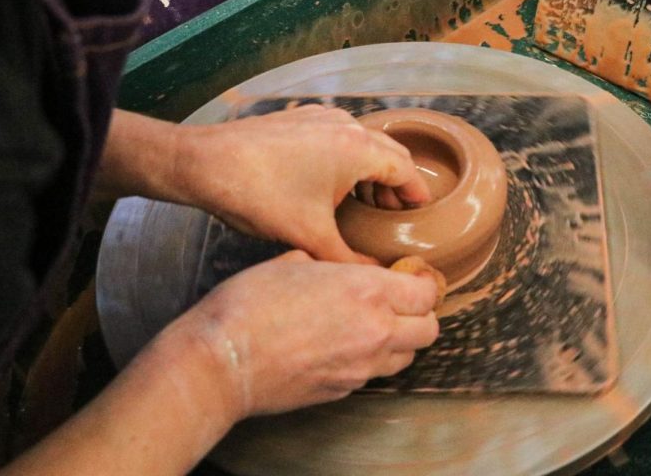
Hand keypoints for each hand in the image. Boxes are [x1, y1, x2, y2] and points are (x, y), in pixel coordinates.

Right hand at [173, 249, 438, 418]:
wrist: (221, 360)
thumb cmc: (250, 304)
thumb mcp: (294, 260)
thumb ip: (333, 264)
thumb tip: (341, 267)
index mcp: (369, 291)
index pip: (426, 293)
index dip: (421, 285)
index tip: (409, 280)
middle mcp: (376, 331)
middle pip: (428, 330)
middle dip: (419, 316)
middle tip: (399, 305)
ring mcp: (360, 367)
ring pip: (405, 357)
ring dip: (399, 342)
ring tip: (372, 327)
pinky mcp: (342, 391)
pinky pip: (371, 376)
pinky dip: (367, 362)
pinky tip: (342, 348)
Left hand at [177, 105, 431, 262]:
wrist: (203, 162)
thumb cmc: (258, 195)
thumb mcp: (309, 236)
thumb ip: (348, 259)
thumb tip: (374, 277)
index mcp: (358, 149)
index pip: (405, 170)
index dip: (416, 195)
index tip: (421, 214)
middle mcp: (347, 126)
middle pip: (390, 153)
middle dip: (396, 183)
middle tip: (394, 213)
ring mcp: (323, 117)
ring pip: (364, 143)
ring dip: (371, 170)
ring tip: (365, 202)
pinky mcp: (301, 118)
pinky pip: (339, 136)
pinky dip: (348, 158)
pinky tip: (330, 183)